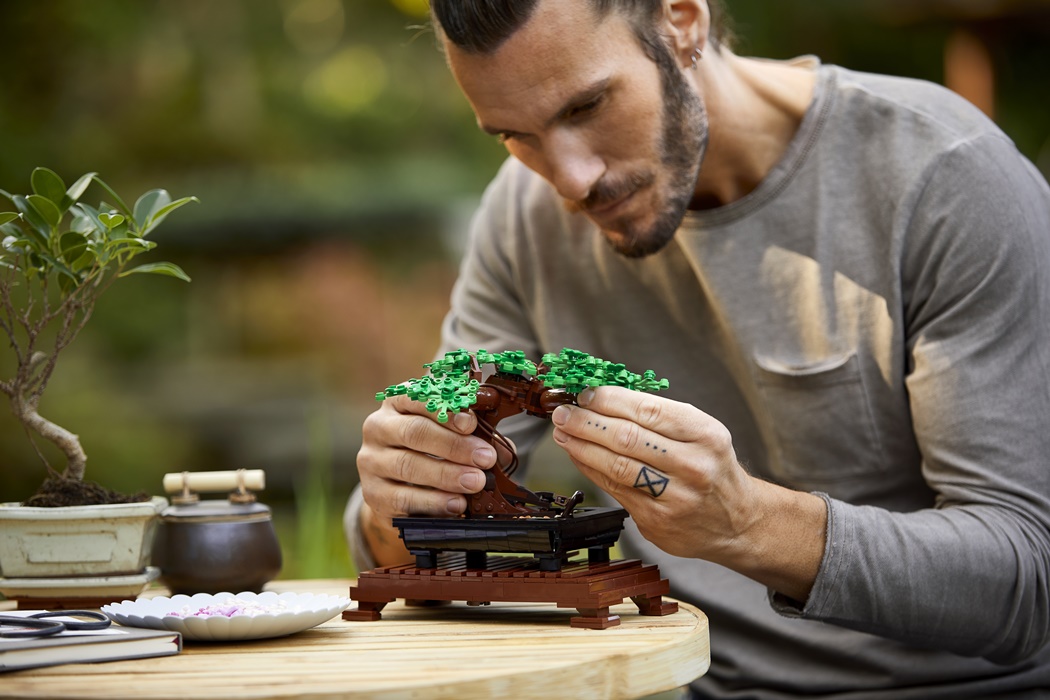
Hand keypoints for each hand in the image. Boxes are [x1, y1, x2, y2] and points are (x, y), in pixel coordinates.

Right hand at [356, 394, 500, 564]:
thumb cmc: (429, 450)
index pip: (417, 398)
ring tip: (476, 482)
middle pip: (414, 432)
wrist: (397, 486)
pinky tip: (456, 504)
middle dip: (454, 445)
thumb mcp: (448, 432)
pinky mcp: (372, 493)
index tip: (471, 423)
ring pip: (408, 466)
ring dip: (447, 475)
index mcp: (397, 402)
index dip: (446, 411)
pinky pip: (403, 498)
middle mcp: (378, 427)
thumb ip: (472, 434)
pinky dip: (433, 502)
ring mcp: (371, 461)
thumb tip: (500, 451)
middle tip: (484, 458)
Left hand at [550, 386, 825, 600]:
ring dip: (582, 446)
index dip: (610, 400)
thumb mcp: (700, 433)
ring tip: (563, 433)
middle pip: (628, 438)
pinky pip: (615, 489)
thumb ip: (657, 417)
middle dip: (587, 422)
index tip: (586, 394)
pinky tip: (579, 456)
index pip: (648, 411)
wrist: (737, 521)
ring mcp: (675, 497)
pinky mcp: (657, 522)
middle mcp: (693, 466)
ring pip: (617, 466)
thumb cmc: (711, 468)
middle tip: (563, 412)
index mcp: (706, 435)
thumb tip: (602, 399)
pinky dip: (591, 469)